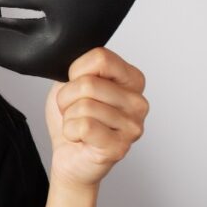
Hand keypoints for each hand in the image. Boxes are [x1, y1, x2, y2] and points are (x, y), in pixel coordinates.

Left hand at [45, 47, 148, 189]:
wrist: (68, 156)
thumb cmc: (73, 118)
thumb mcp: (73, 83)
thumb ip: (81, 67)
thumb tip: (76, 51)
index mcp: (131, 80)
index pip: (101, 57)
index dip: (76, 71)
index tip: (76, 84)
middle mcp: (138, 102)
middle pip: (88, 83)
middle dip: (67, 98)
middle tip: (74, 110)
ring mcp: (133, 126)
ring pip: (84, 106)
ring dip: (69, 116)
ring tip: (78, 124)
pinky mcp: (120, 147)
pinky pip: (84, 126)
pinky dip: (70, 131)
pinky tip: (80, 137)